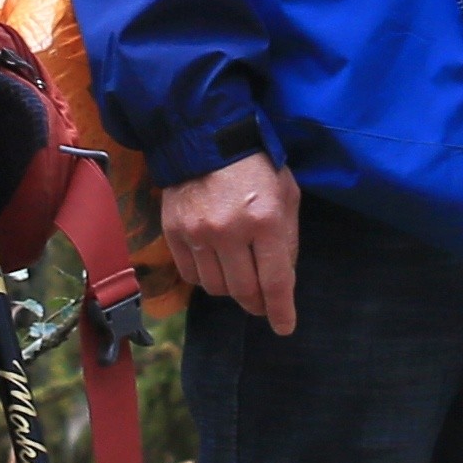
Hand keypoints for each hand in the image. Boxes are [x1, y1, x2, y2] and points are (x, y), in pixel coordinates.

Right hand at [165, 152, 302, 336]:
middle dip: (258, 303)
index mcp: (266, 220)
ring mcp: (198, 233)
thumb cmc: (256, 164)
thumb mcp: (287, 194)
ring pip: (217, 288)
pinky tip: (216, 264)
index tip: (284, 327)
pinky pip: (191, 275)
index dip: (281, 311)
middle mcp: (230, 231)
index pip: (275, 282)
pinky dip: (206, 277)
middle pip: (244, 292)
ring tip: (239, 275)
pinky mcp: (174, 232)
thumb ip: (287, 238)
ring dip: (232, 289)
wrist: (206, 135)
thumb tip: (282, 280)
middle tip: (263, 302)